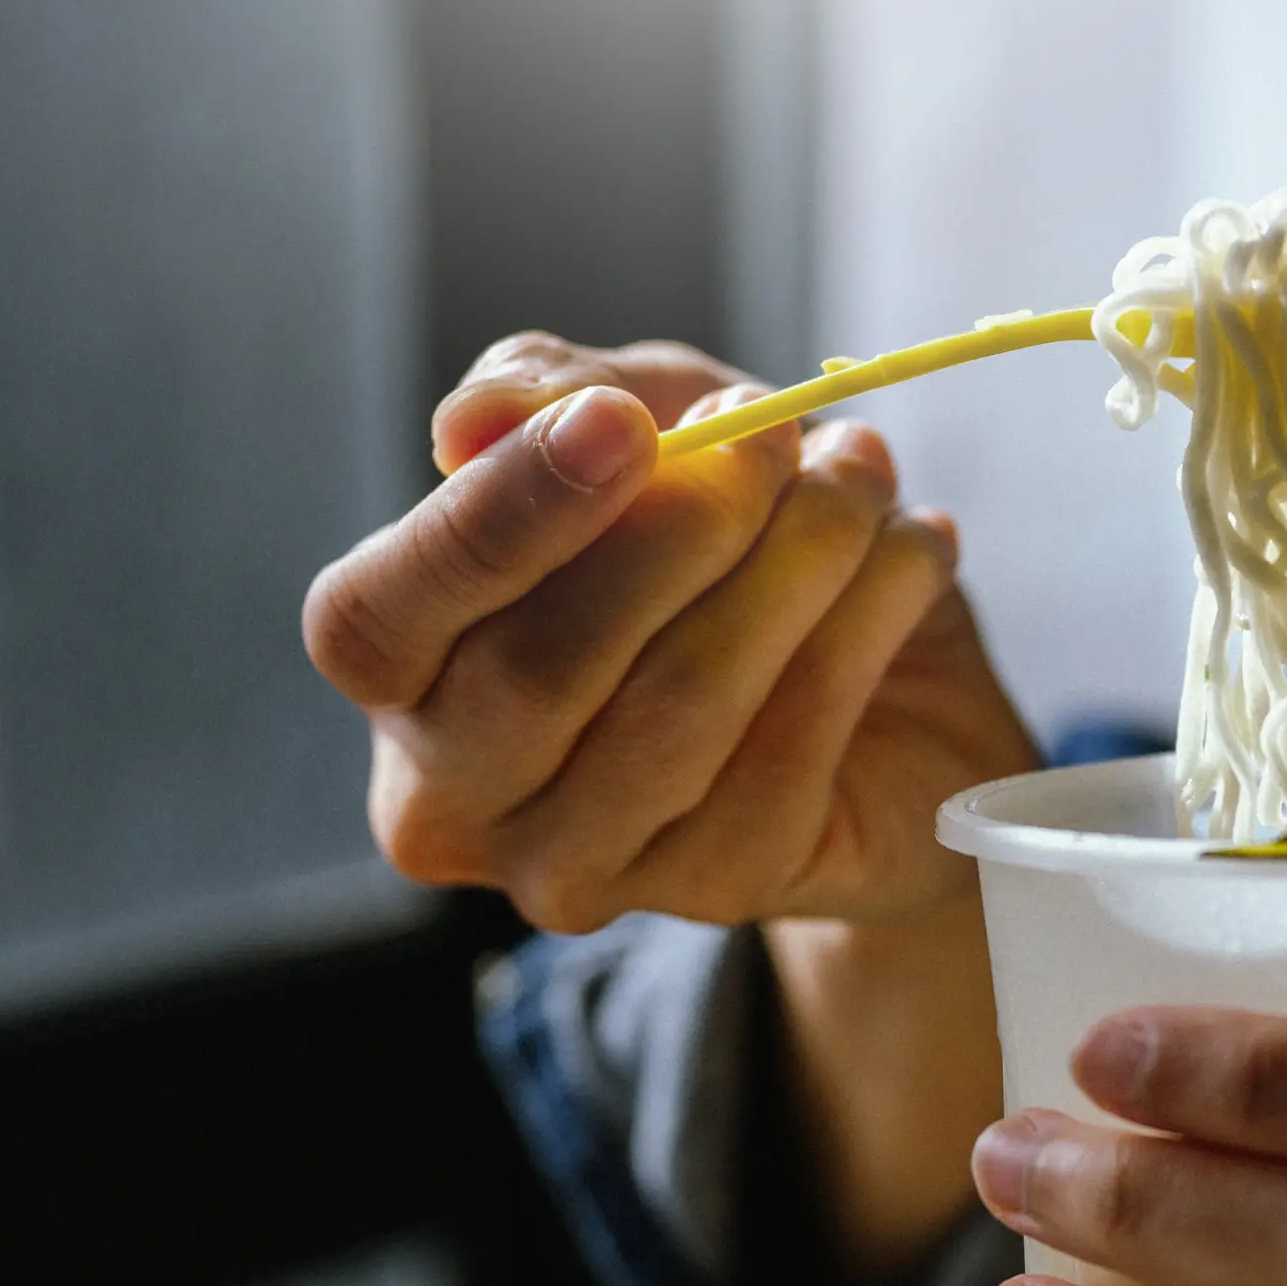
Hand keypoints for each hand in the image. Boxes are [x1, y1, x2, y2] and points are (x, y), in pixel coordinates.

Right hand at [304, 335, 1039, 934]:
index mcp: (398, 675)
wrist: (883, 689)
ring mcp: (579, 867)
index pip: (375, 622)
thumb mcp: (636, 420)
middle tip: (774, 434)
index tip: (620, 424)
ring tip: (860, 475)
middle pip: (536, 674)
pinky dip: (866, 622)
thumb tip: (473, 418)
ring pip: (676, 710)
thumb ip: (547, 395)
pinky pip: (789, 750)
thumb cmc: (714, 542)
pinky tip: (911, 550)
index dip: (493, 519)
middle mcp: (456, 798)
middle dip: (677, 530)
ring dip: (792, 564)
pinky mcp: (714, 890)